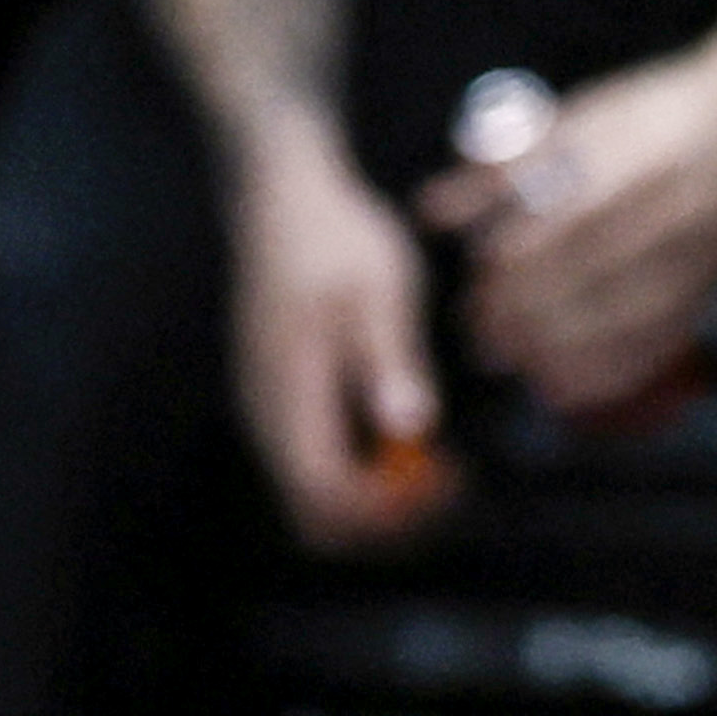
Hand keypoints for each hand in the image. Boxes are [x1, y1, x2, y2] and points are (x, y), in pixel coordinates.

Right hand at [231, 119, 446, 551]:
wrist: (284, 195)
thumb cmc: (334, 235)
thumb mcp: (377, 288)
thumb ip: (389, 359)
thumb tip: (408, 426)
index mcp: (287, 386)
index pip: (324, 494)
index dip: (390, 509)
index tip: (448, 475)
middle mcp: (266, 411)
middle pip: (317, 516)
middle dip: (388, 520)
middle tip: (450, 481)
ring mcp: (268, 409)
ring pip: (315, 499)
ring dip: (380, 501)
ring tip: (438, 464)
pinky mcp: (281, 402)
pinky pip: (316, 469)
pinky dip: (365, 475)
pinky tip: (408, 438)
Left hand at [414, 48, 716, 424]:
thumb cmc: (658, 106)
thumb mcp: (579, 116)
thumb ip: (507, 167)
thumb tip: (435, 211)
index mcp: (631, 160)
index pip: (563, 228)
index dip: (515, 269)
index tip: (477, 291)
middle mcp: (671, 210)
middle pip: (593, 279)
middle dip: (532, 316)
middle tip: (484, 337)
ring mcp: (702, 249)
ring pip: (631, 316)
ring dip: (570, 350)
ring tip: (519, 367)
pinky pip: (669, 335)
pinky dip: (620, 367)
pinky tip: (577, 387)